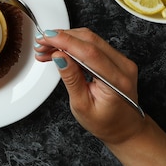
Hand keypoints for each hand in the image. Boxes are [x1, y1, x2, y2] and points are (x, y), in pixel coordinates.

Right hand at [35, 28, 144, 144]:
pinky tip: (59, 48)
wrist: (124, 128)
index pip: (89, 53)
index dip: (66, 41)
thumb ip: (71, 79)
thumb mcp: (82, 106)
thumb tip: (59, 57)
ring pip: (90, 39)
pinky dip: (74, 43)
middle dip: (62, 37)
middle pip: (90, 40)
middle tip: (42, 42)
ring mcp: (122, 60)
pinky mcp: (117, 58)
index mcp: (117, 81)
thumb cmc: (105, 122)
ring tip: (46, 48)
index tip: (47, 38)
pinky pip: (94, 44)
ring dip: (66, 39)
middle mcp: (124, 66)